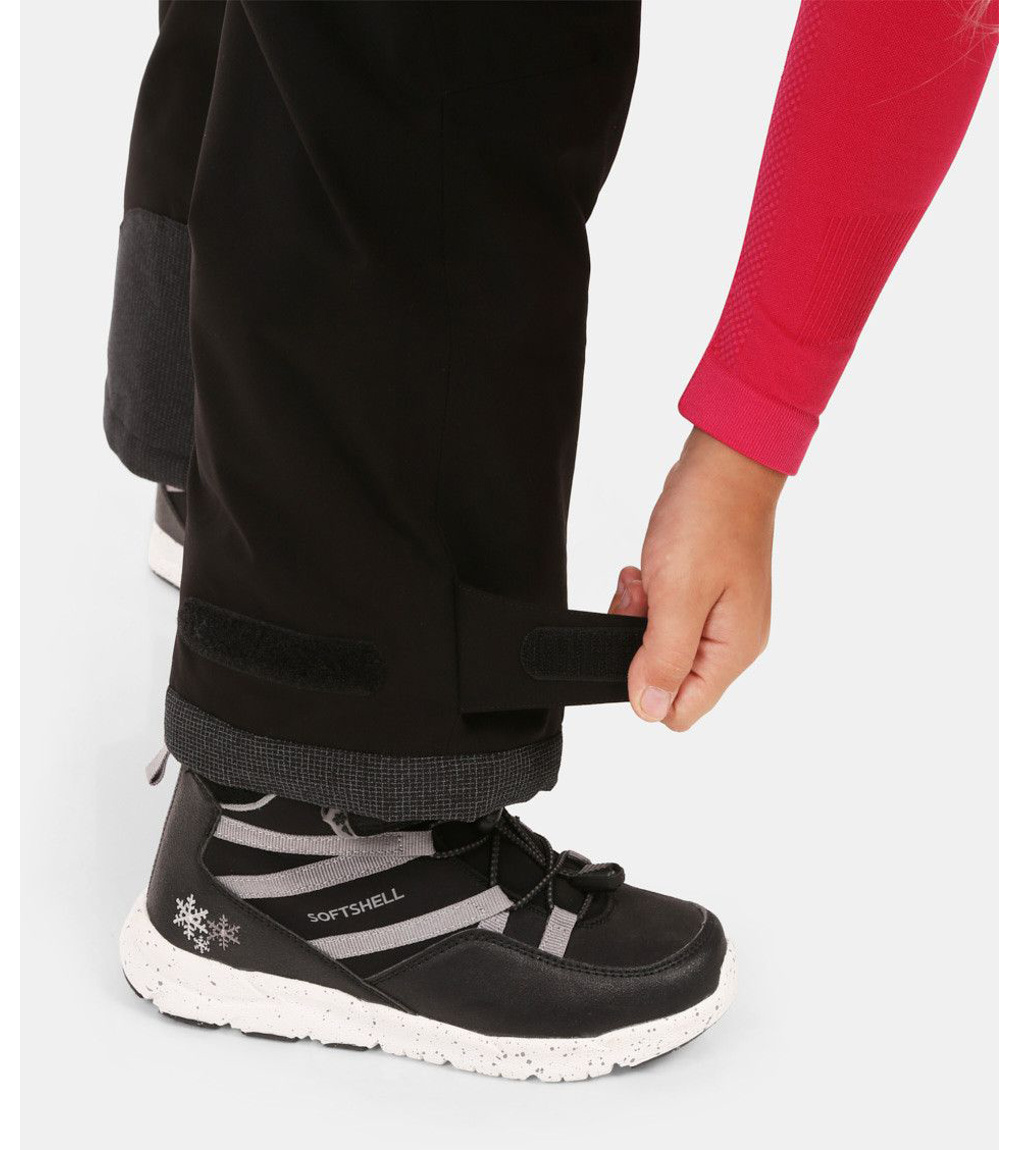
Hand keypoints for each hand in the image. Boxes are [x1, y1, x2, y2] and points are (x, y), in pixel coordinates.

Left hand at [609, 428, 784, 730]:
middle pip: (668, 679)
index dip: (647, 685)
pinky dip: (648, 597)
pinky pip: (663, 617)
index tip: (640, 639)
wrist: (725, 462)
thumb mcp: (678, 595)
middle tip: (642, 599)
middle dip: (640, 645)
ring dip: (640, 617)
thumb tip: (650, 709)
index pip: (681, 712)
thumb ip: (664, 659)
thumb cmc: (709, 518)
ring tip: (644, 579)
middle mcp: (731, 642)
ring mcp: (720, 618)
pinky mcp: (705, 595)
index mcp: (733, 651)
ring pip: (660, 646)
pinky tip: (648, 570)